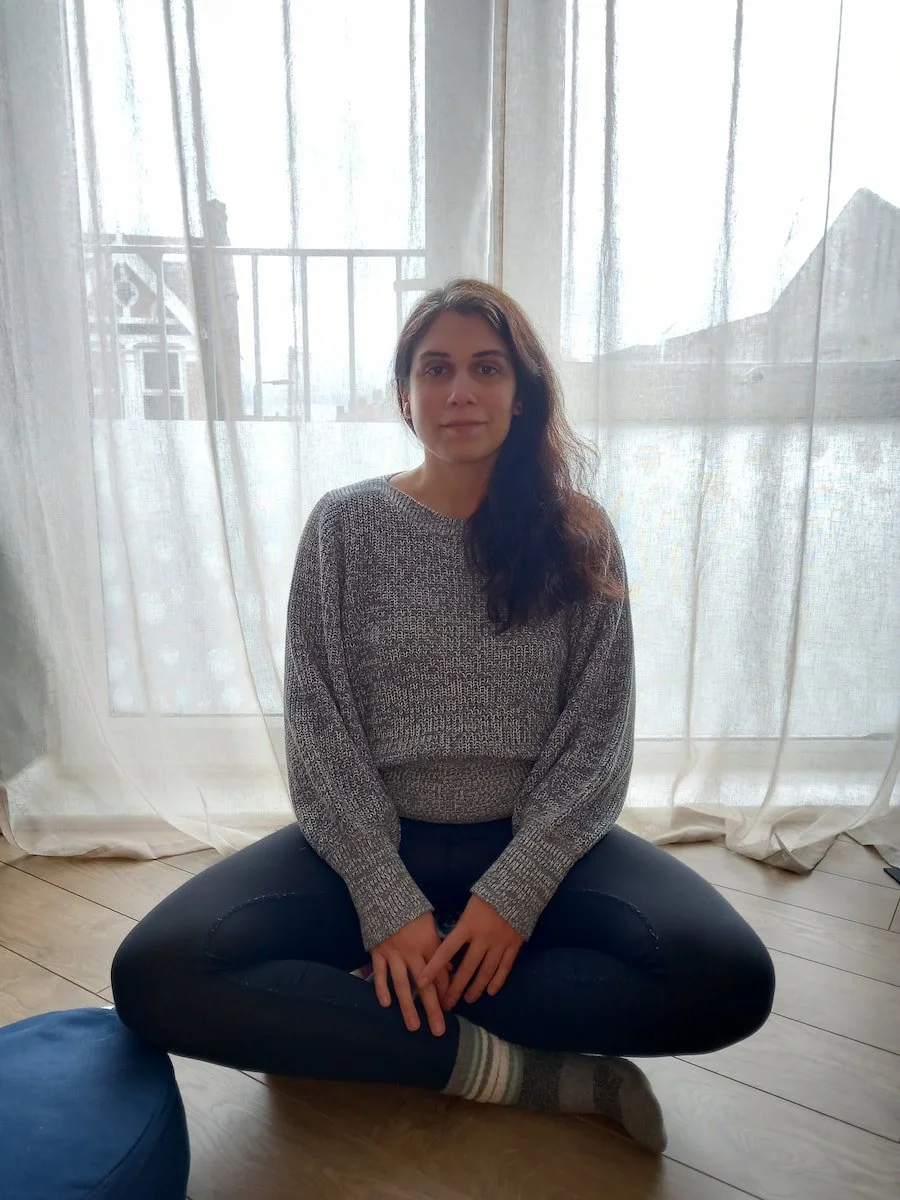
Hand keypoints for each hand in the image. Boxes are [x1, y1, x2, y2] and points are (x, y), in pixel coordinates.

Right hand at [370, 912, 450, 1036]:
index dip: (445, 992)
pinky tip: (385, 1004)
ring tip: (414, 1026)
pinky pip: (380, 974)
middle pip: (424, 985)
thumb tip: (449, 971)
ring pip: (402, 985)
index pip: (440, 974)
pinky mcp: (377, 952)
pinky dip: (381, 988)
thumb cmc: (411, 909)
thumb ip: (438, 948)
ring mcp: (393, 954)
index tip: (450, 1008)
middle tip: (439, 1031)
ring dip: (408, 1007)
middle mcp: (412, 953)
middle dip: (433, 1009)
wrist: (385, 895)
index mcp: (429, 944)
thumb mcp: (431, 925)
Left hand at [417, 895, 523, 1009]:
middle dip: (455, 988)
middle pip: (467, 968)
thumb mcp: (468, 908)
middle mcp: (483, 938)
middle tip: (447, 1004)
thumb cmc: (487, 896)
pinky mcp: (514, 946)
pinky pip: (505, 968)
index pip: (446, 951)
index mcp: (467, 926)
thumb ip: (460, 928)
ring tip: (468, 1000)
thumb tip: (447, 949)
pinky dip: (497, 981)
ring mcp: (500, 943)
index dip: (433, 967)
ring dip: (476, 988)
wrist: (516, 887)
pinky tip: (490, 991)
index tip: (422, 982)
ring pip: (486, 972)